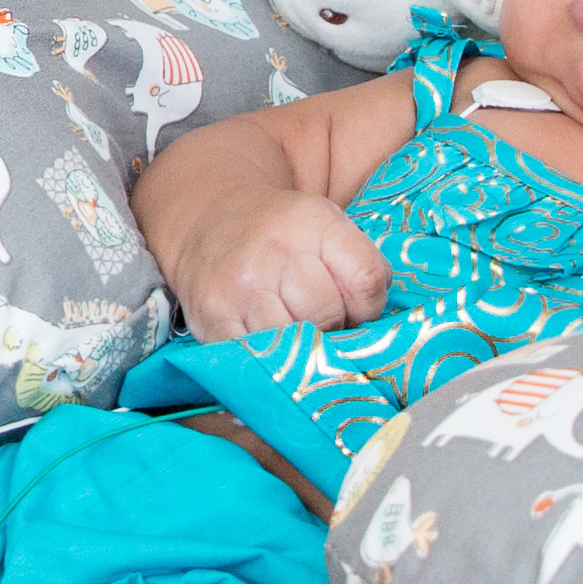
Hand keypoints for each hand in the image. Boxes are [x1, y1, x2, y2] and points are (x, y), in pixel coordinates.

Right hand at [177, 191, 388, 341]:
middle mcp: (274, 251)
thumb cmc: (281, 233)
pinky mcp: (211, 317)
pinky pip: (252, 358)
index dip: (368, 307)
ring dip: (299, 350)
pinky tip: (267, 351)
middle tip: (321, 327)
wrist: (208, 220)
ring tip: (293, 337)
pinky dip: (266, 363)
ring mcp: (239, 286)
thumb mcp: (326, 227)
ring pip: (292, 341)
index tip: (354, 310)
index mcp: (313, 222)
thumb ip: (360, 268)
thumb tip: (374, 330)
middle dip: (332, 329)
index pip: (365, 279)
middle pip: (327, 313)